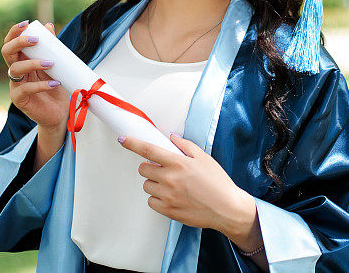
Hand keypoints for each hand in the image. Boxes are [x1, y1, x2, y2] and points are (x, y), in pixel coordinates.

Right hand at [1, 20, 68, 133]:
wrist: (60, 112)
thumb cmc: (56, 87)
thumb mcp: (55, 65)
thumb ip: (51, 48)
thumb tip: (48, 25)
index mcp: (22, 61)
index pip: (11, 43)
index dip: (14, 32)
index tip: (26, 23)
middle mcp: (16, 72)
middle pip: (7, 52)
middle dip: (19, 43)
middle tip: (36, 40)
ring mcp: (16, 86)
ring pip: (15, 69)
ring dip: (33, 63)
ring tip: (50, 63)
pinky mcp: (19, 100)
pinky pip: (26, 90)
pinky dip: (41, 84)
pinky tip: (54, 83)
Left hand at [119, 133, 256, 239]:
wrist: (226, 208)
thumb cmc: (217, 183)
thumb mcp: (204, 158)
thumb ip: (185, 146)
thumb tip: (171, 138)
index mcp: (178, 163)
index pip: (149, 150)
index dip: (133, 143)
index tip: (123, 139)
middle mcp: (170, 178)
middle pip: (143, 169)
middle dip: (150, 167)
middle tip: (164, 170)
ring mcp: (167, 196)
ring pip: (146, 186)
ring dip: (154, 183)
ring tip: (172, 186)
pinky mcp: (167, 210)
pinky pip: (151, 201)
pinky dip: (157, 198)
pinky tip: (171, 197)